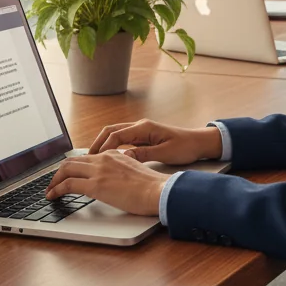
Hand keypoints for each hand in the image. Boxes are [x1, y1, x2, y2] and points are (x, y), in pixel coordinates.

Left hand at [45, 150, 164, 216]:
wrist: (158, 191)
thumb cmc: (151, 187)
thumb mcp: (133, 172)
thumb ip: (120, 172)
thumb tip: (113, 181)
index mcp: (113, 154)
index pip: (86, 157)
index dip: (73, 166)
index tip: (67, 175)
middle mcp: (104, 158)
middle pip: (72, 161)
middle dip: (59, 172)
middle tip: (54, 183)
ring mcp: (99, 171)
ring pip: (66, 170)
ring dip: (54, 180)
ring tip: (50, 191)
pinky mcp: (95, 185)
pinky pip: (68, 184)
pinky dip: (56, 189)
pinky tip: (52, 196)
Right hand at [89, 119, 222, 163]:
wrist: (200, 142)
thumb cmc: (185, 147)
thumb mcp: (164, 153)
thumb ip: (143, 154)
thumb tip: (122, 157)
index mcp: (144, 128)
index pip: (116, 135)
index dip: (103, 147)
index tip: (93, 160)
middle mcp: (141, 126)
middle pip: (111, 131)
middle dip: (97, 143)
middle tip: (86, 158)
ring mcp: (142, 131)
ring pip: (115, 134)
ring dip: (103, 144)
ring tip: (92, 159)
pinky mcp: (144, 137)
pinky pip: (123, 140)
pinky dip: (113, 146)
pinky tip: (108, 158)